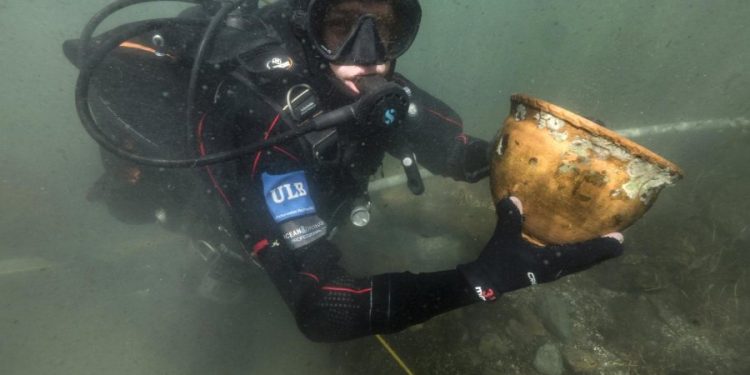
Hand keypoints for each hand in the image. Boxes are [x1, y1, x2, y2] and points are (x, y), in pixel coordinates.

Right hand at [458, 197, 623, 301]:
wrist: (486, 282)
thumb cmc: (498, 261)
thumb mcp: (503, 238)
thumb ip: (510, 218)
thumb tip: (515, 197)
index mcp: (551, 262)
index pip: (583, 255)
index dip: (602, 247)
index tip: (620, 239)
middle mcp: (557, 269)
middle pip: (588, 261)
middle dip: (602, 250)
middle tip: (618, 238)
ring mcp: (552, 272)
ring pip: (580, 263)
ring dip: (593, 253)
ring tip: (604, 239)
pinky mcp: (546, 270)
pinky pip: (570, 261)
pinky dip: (580, 253)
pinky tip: (577, 242)